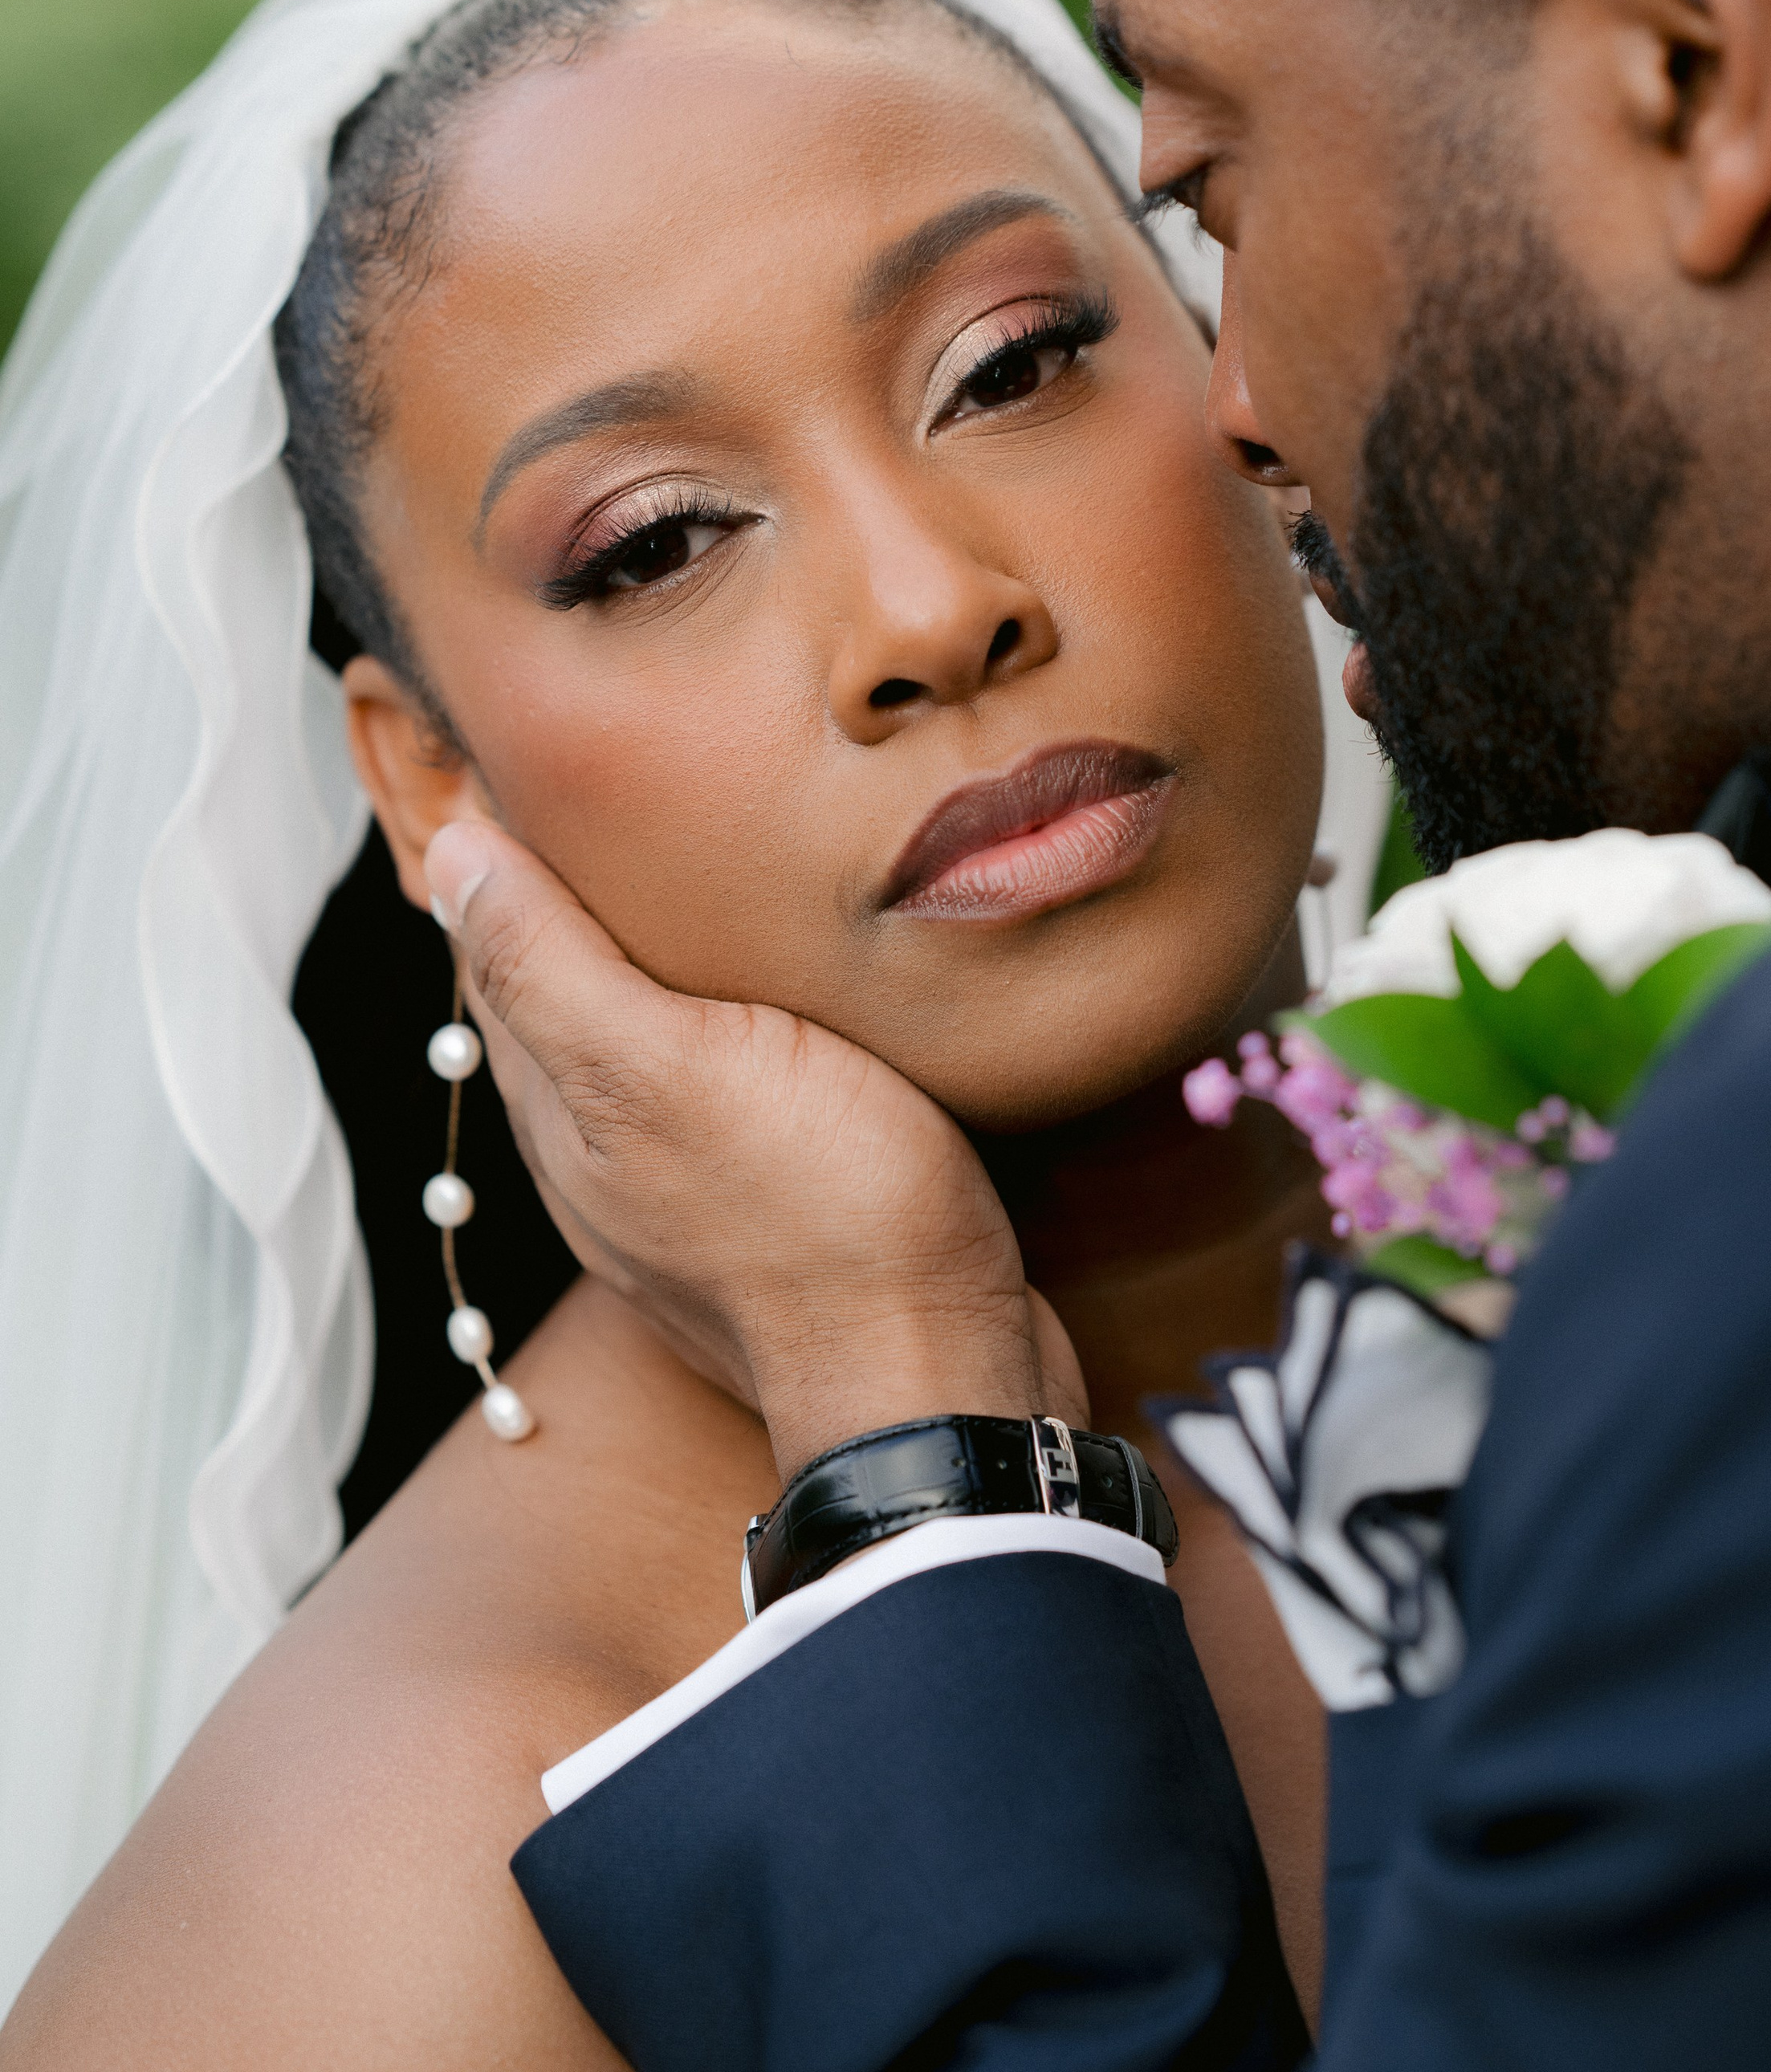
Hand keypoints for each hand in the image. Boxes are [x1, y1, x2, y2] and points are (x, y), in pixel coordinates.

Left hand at [422, 819, 1086, 1482]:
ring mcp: (699, 1195)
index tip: (537, 759)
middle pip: (569, 1003)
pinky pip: (738, 1093)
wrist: (944, 1385)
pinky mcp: (789, 1211)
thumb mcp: (670, 1066)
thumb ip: (555, 966)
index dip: (508, 857)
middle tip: (623, 786)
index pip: (498, 958)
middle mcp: (611, 1160)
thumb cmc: (822, 1215)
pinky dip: (743, 1026)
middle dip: (581, 902)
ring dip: (670, 965)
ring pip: (657, 1049)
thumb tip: (452, 853)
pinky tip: (799, 995)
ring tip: (716, 865)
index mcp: (566, 1115)